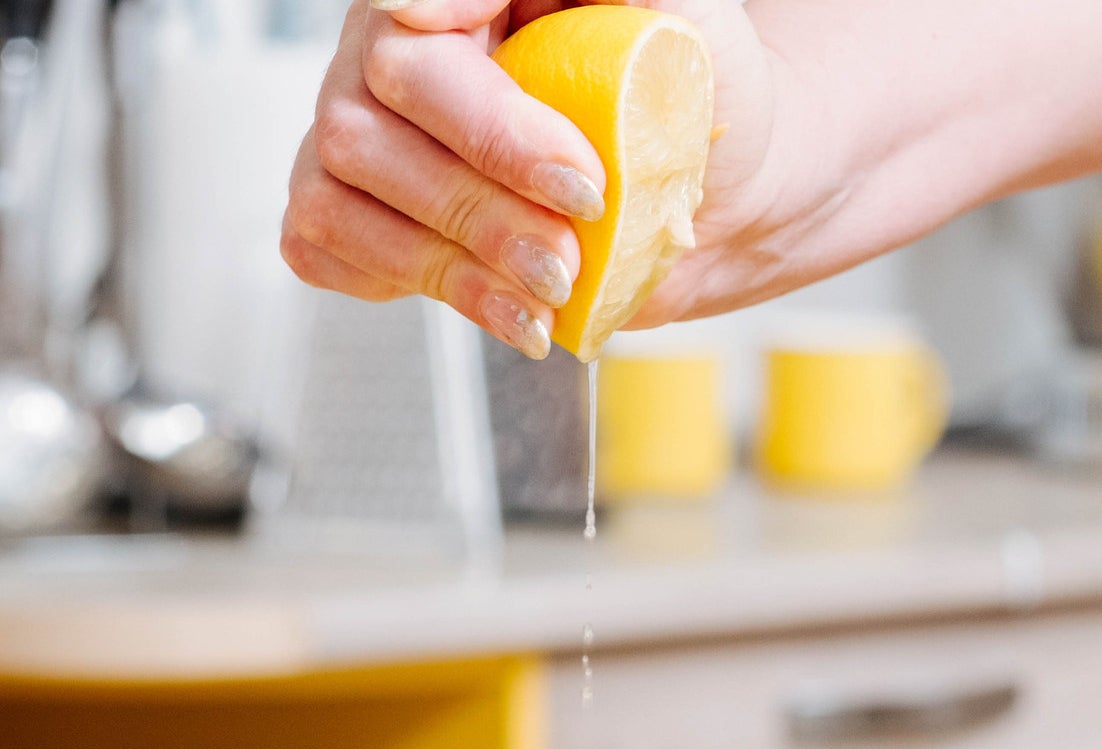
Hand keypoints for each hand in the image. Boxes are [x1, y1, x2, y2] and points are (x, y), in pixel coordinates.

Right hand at [281, 0, 775, 355]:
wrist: (718, 195)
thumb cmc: (689, 95)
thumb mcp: (670, 19)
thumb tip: (466, 4)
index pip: (415, 36)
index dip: (490, 127)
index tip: (579, 185)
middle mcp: (390, 58)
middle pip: (365, 131)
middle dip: (479, 210)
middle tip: (567, 257)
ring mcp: (364, 139)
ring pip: (340, 200)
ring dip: (452, 268)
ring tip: (547, 296)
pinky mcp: (361, 219)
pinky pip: (328, 252)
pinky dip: (417, 291)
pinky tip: (504, 309)